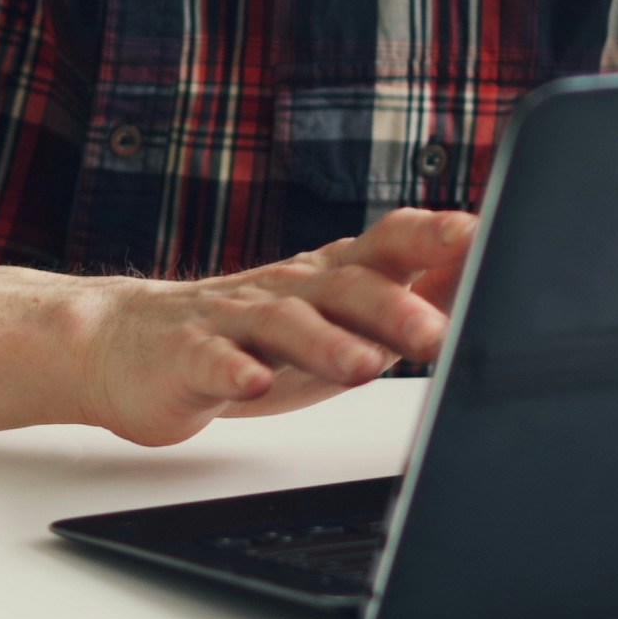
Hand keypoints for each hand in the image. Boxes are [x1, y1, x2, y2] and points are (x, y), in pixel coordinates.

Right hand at [72, 209, 476, 446]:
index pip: (388, 244)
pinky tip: (253, 381)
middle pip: (345, 287)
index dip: (432, 237)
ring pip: (284, 324)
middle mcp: (289, 288)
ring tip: (363, 366)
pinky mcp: (188, 358)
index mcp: (332, 275)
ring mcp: (234, 320)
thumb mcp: (343, 318)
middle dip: (393, 308)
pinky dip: (232, 370)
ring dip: (325, 342)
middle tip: (437, 333)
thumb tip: (484, 272)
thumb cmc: (254, 336)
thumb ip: (410, 297)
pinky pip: (210, 361)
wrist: (133, 344)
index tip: (481, 236)